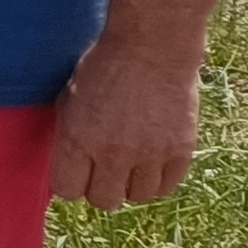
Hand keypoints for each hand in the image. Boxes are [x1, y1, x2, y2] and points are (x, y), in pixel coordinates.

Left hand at [53, 31, 201, 208]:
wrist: (152, 46)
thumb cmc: (105, 67)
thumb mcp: (70, 100)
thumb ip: (68, 138)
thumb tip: (67, 170)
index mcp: (77, 139)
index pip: (67, 191)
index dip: (73, 182)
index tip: (79, 171)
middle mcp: (112, 152)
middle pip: (103, 201)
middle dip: (101, 187)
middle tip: (106, 167)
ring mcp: (148, 154)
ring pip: (137, 197)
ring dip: (132, 183)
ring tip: (133, 160)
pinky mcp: (180, 150)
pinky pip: (166, 187)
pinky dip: (158, 179)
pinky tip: (153, 160)